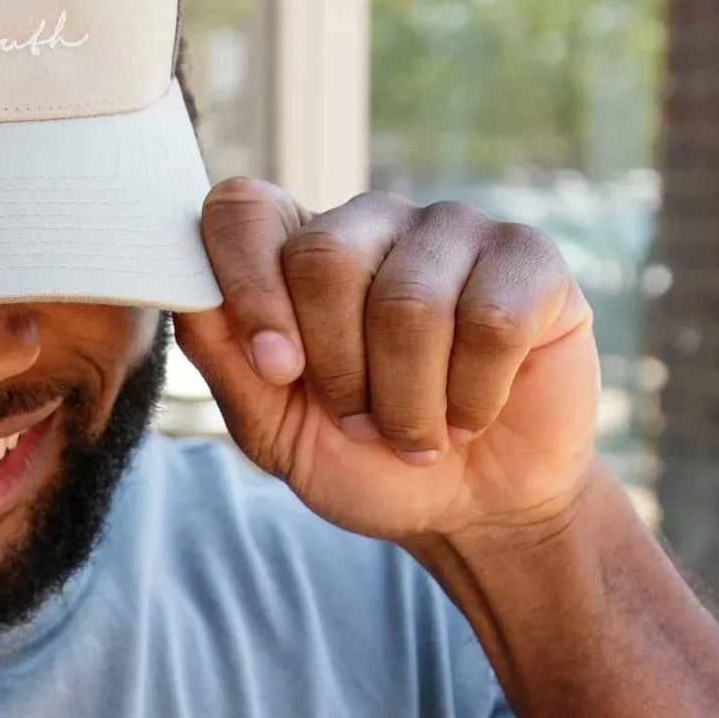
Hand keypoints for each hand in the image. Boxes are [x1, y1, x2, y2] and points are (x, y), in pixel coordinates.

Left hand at [174, 181, 597, 546]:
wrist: (473, 508)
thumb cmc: (364, 459)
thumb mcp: (273, 428)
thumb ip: (222, 356)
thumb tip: (189, 289)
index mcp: (292, 247)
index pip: (243, 209)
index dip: (248, 286)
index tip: (276, 370)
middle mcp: (369, 221)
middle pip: (323, 258)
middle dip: (338, 370)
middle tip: (360, 420)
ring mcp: (452, 230)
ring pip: (409, 301)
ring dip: (409, 400)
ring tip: (420, 429)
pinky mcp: (529, 260)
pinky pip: (491, 318)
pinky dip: (476, 393)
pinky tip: (476, 409)